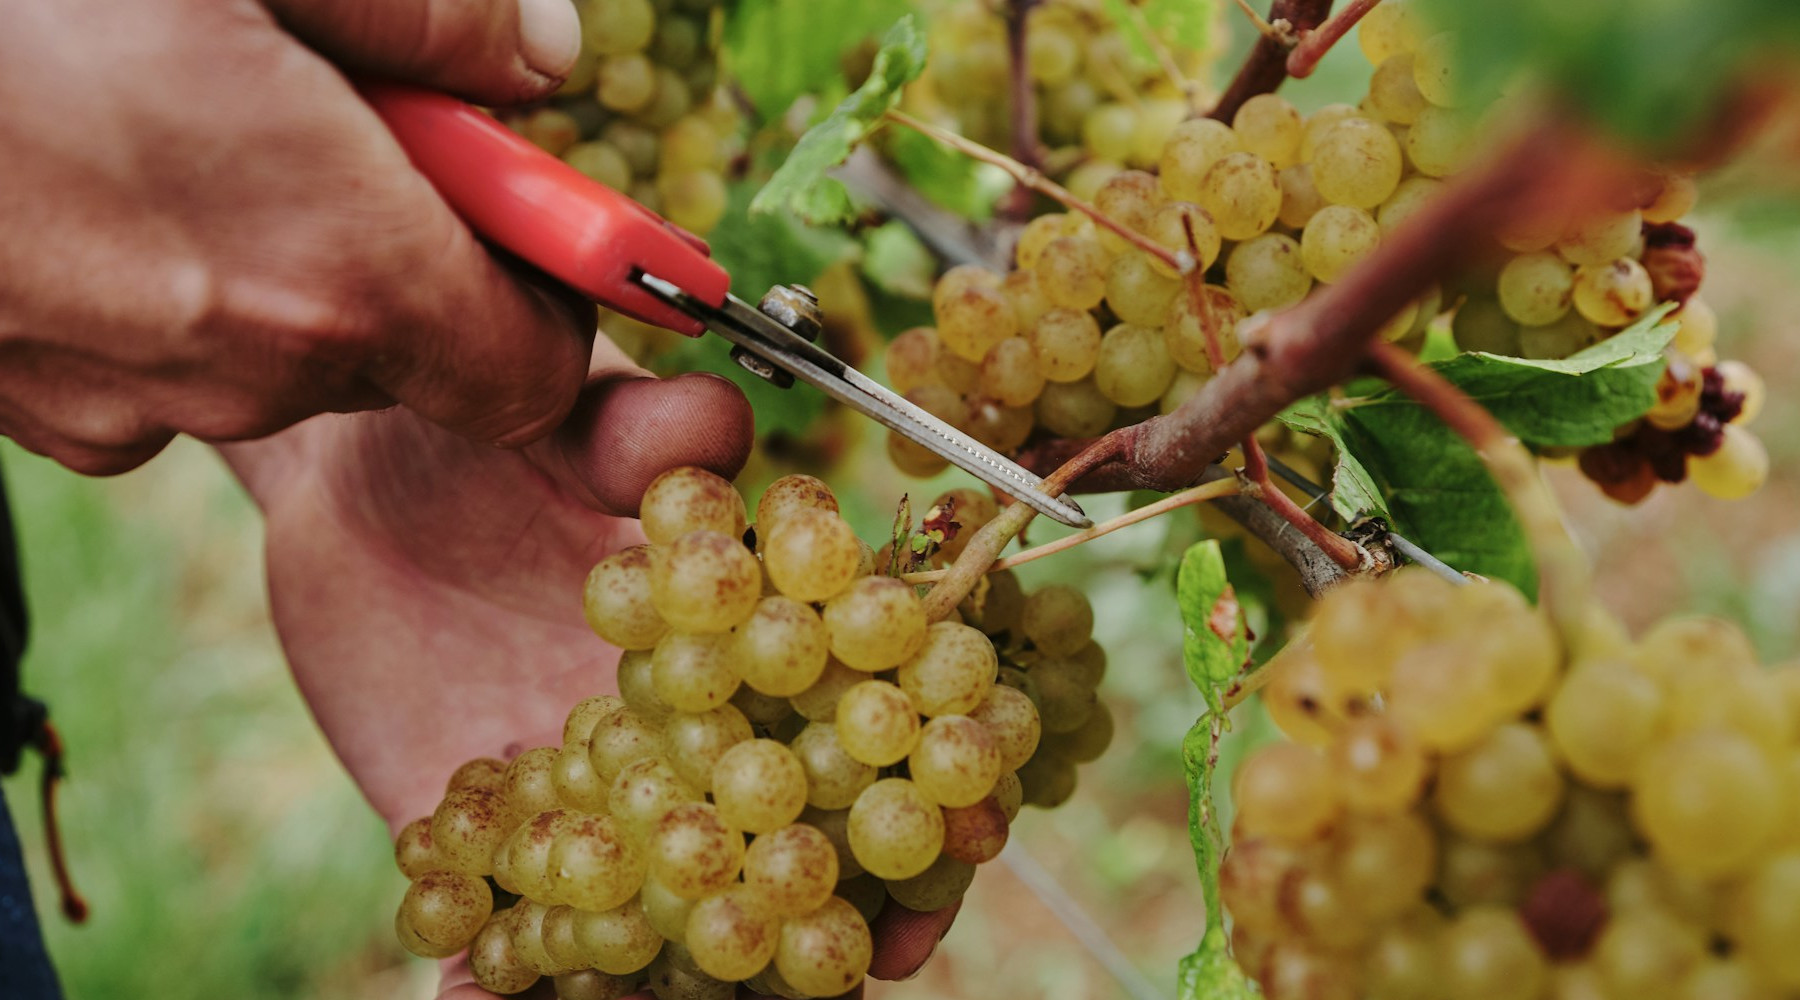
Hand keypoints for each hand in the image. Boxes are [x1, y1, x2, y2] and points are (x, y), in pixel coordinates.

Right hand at [0, 0, 594, 474]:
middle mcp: (244, 369)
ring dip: (269, 242)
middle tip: (325, 100)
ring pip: (269, 341)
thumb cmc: (15, 0)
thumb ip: (431, 12)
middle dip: (399, 232)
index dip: (547, 288)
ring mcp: (119, 401)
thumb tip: (541, 64)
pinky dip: (156, 270)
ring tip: (169, 106)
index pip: (532, 369)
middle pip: (402, 344)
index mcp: (338, 268)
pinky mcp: (25, 400)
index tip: (531, 204)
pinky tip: (81, 162)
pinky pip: (150, 353)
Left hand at [220, 345, 952, 996]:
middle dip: (838, 922)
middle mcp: (692, 746)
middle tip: (850, 969)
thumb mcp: (558, 418)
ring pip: (674, 922)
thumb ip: (635, 430)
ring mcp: (596, 807)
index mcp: (748, 651)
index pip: (875, 729)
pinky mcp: (490, 842)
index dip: (934, 784)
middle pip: (798, 854)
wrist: (348, 484)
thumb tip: (714, 427)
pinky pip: (508, 939)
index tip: (964, 836)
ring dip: (695, 979)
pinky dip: (501, 991)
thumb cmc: (486, 435)